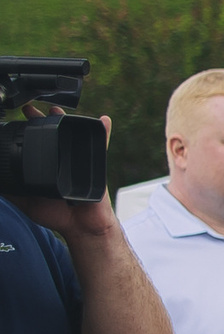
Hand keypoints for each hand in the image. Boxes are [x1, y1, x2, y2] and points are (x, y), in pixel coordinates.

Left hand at [15, 115, 118, 241]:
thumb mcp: (26, 201)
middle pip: (53, 134)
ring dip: (67, 120)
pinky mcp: (95, 165)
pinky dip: (104, 131)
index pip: (36, 142)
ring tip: (56, 107)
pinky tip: (104, 120)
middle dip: (42, 119)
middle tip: (29, 108)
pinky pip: (101, 146)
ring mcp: (80, 161)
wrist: (79, 225)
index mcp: (46, 166)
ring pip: (73, 136)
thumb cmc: (56, 214)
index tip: (17, 118)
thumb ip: (10, 190)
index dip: (27, 129)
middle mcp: (63, 160)